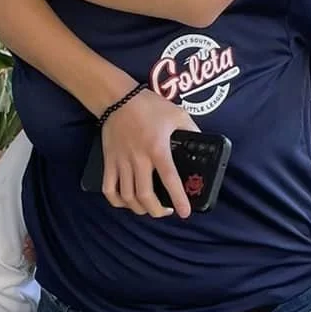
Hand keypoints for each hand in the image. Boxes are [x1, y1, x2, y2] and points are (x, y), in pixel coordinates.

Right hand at [102, 91, 198, 218]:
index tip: (185, 213)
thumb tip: (202, 142)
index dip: (178, 198)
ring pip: (127, 196)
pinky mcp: (109, 161)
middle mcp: (139, 159)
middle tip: (166, 212)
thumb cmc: (149, 106)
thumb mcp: (178, 114)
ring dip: (139, 208)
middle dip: (157, 211)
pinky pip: (108, 188)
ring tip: (149, 208)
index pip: (169, 179)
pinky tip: (126, 202)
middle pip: (145, 195)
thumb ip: (192, 130)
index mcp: (158, 148)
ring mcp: (121, 162)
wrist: (117, 98)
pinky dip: (116, 201)